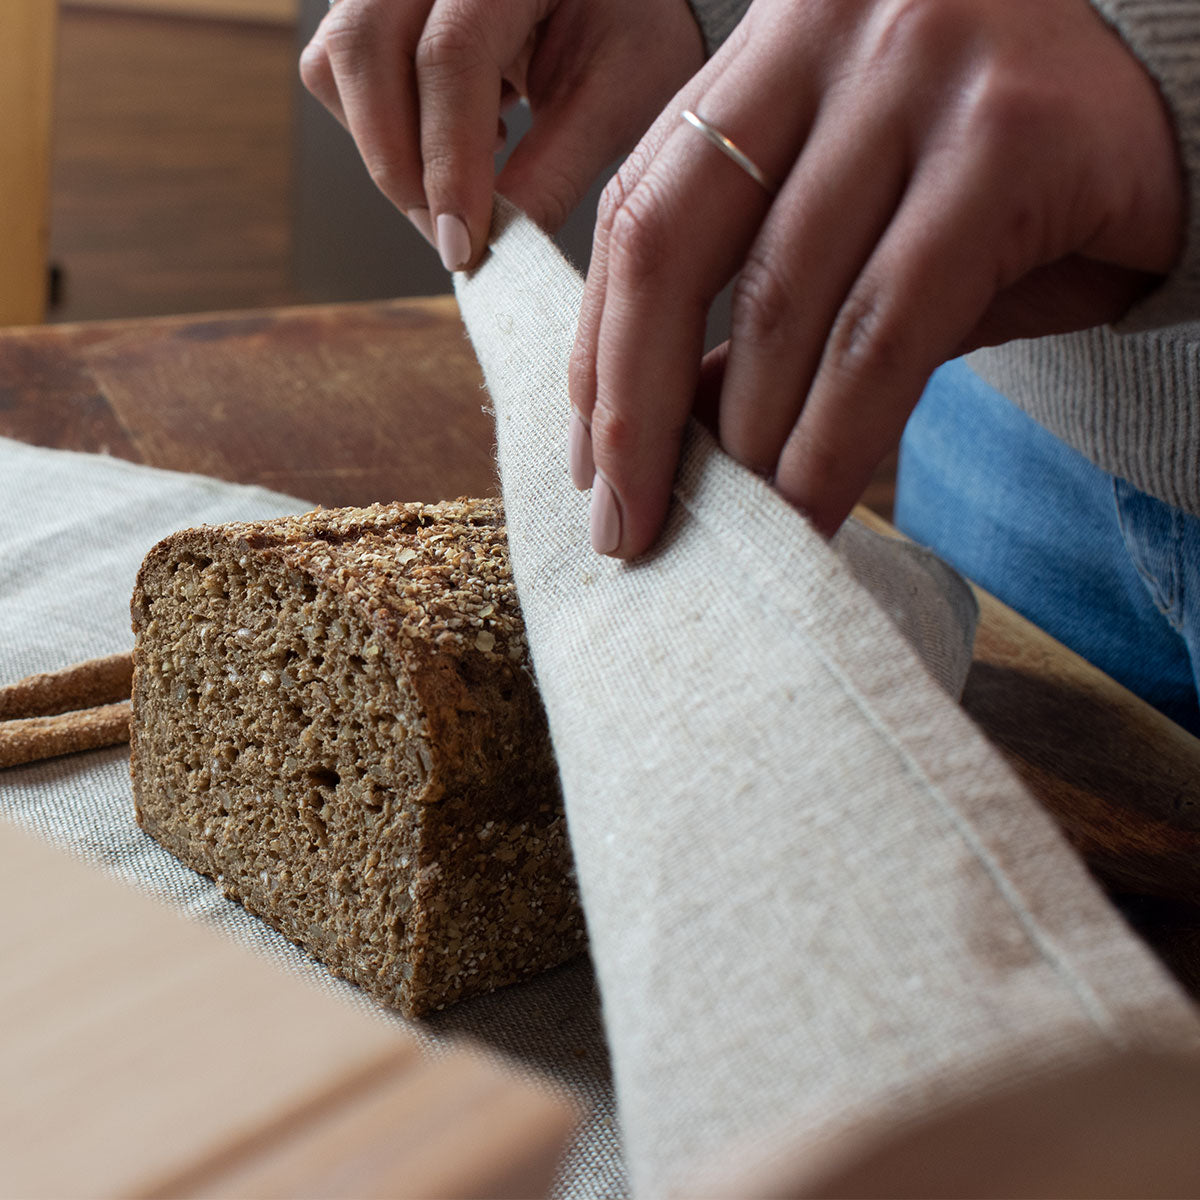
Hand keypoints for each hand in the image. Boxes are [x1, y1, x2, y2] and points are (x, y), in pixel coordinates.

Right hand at [300, 0, 703, 268]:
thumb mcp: (615, 99)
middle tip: (453, 235)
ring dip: (386, 146)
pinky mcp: (377, 1)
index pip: (449, 56)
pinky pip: (339, 67)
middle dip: (401, 165)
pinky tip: (453, 136)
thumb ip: (553, 173)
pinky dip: (381, 123)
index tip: (461, 247)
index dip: (449, 164)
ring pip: (336, 61)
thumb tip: (496, 251)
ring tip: (466, 175)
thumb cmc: (635, 28)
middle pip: (363, 49)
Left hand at [569, 0, 1185, 554]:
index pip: (640, 206)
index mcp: (770, 45)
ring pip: (782, 305)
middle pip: (672, 244)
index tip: (589, 462)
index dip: (598, 349)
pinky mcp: (1009, 143)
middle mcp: (830, 30)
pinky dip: (832, 446)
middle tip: (622, 529)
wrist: (1177, 120)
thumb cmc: (998, 182)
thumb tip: (661, 432)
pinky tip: (806, 515)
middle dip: (633, 410)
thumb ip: (757, 309)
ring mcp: (920, 73)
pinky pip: (884, 335)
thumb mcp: (853, 228)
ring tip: (729, 532)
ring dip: (744, 447)